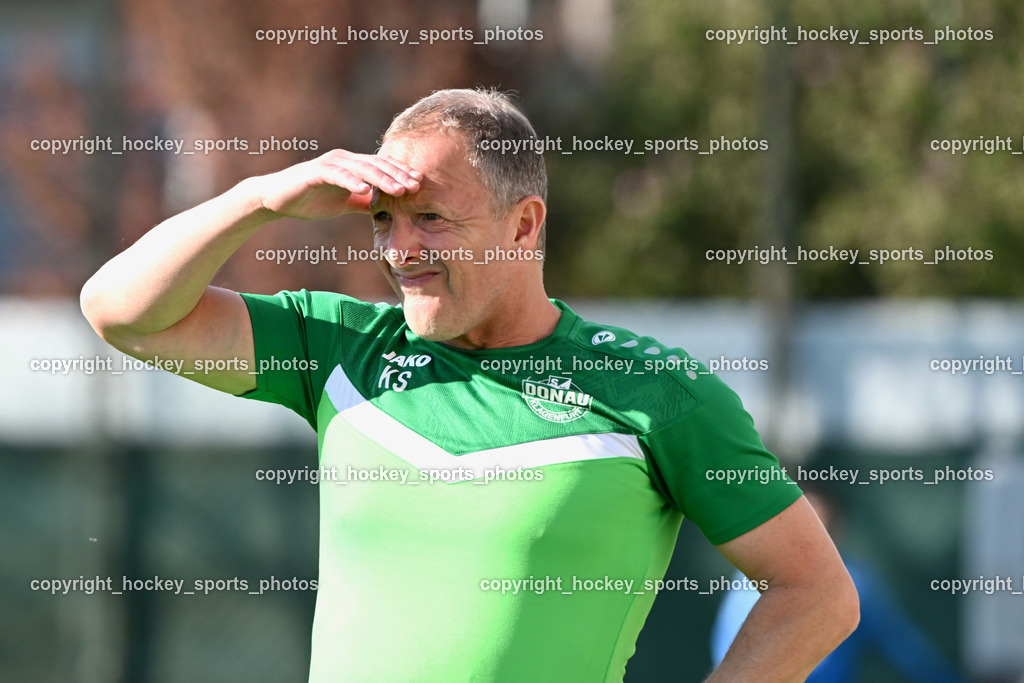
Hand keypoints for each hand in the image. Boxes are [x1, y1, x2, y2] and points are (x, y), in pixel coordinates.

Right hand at [256, 149, 421, 219]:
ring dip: (383, 179)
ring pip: (362, 169)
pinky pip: (338, 175)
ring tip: (399, 190)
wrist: (277, 199)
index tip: (421, 185)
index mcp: (354, 165)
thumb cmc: (311, 200)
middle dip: (399, 176)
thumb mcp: (345, 204)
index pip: (383, 168)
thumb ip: (365, 203)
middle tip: (418, 187)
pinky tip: (365, 191)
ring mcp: (331, 163)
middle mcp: (345, 159)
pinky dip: (352, 182)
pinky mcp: (316, 172)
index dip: (402, 174)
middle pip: (377, 166)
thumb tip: (387, 210)